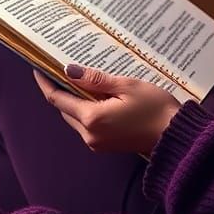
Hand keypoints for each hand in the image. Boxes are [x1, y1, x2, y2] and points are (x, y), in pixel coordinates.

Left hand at [33, 65, 181, 155]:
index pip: (57, 99)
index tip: (38, 68)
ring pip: (75, 117)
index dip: (45, 83)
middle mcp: (89, 134)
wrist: (175, 136)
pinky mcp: (106, 145)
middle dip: (61, 89)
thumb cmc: (155, 109)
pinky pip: (87, 125)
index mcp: (91, 119)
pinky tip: (95, 95)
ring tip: (80, 78)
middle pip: (64, 109)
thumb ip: (95, 80)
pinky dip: (86, 109)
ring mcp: (97, 143)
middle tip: (60, 67)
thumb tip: (69, 70)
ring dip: (74, 100)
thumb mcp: (126, 86)